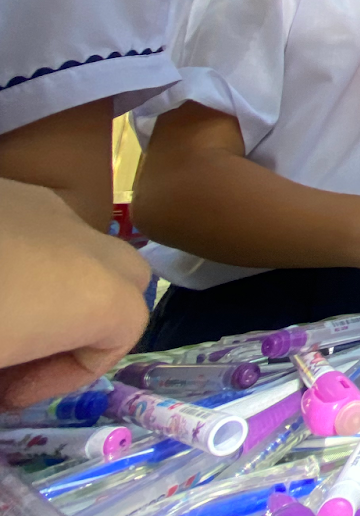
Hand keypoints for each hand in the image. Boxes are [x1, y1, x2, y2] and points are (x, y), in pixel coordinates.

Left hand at [0, 180, 150, 408]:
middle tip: (32, 352)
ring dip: (55, 286)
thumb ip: (12, 381)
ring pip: (81, 247)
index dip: (73, 374)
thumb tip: (6, 383)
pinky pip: (38, 226)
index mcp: (97, 292)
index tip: (15, 394)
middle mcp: (88, 242)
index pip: (125, 332)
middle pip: (124, 278)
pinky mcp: (12, 188)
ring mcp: (48, 206)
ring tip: (6, 316)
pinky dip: (23, 256)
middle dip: (90, 319)